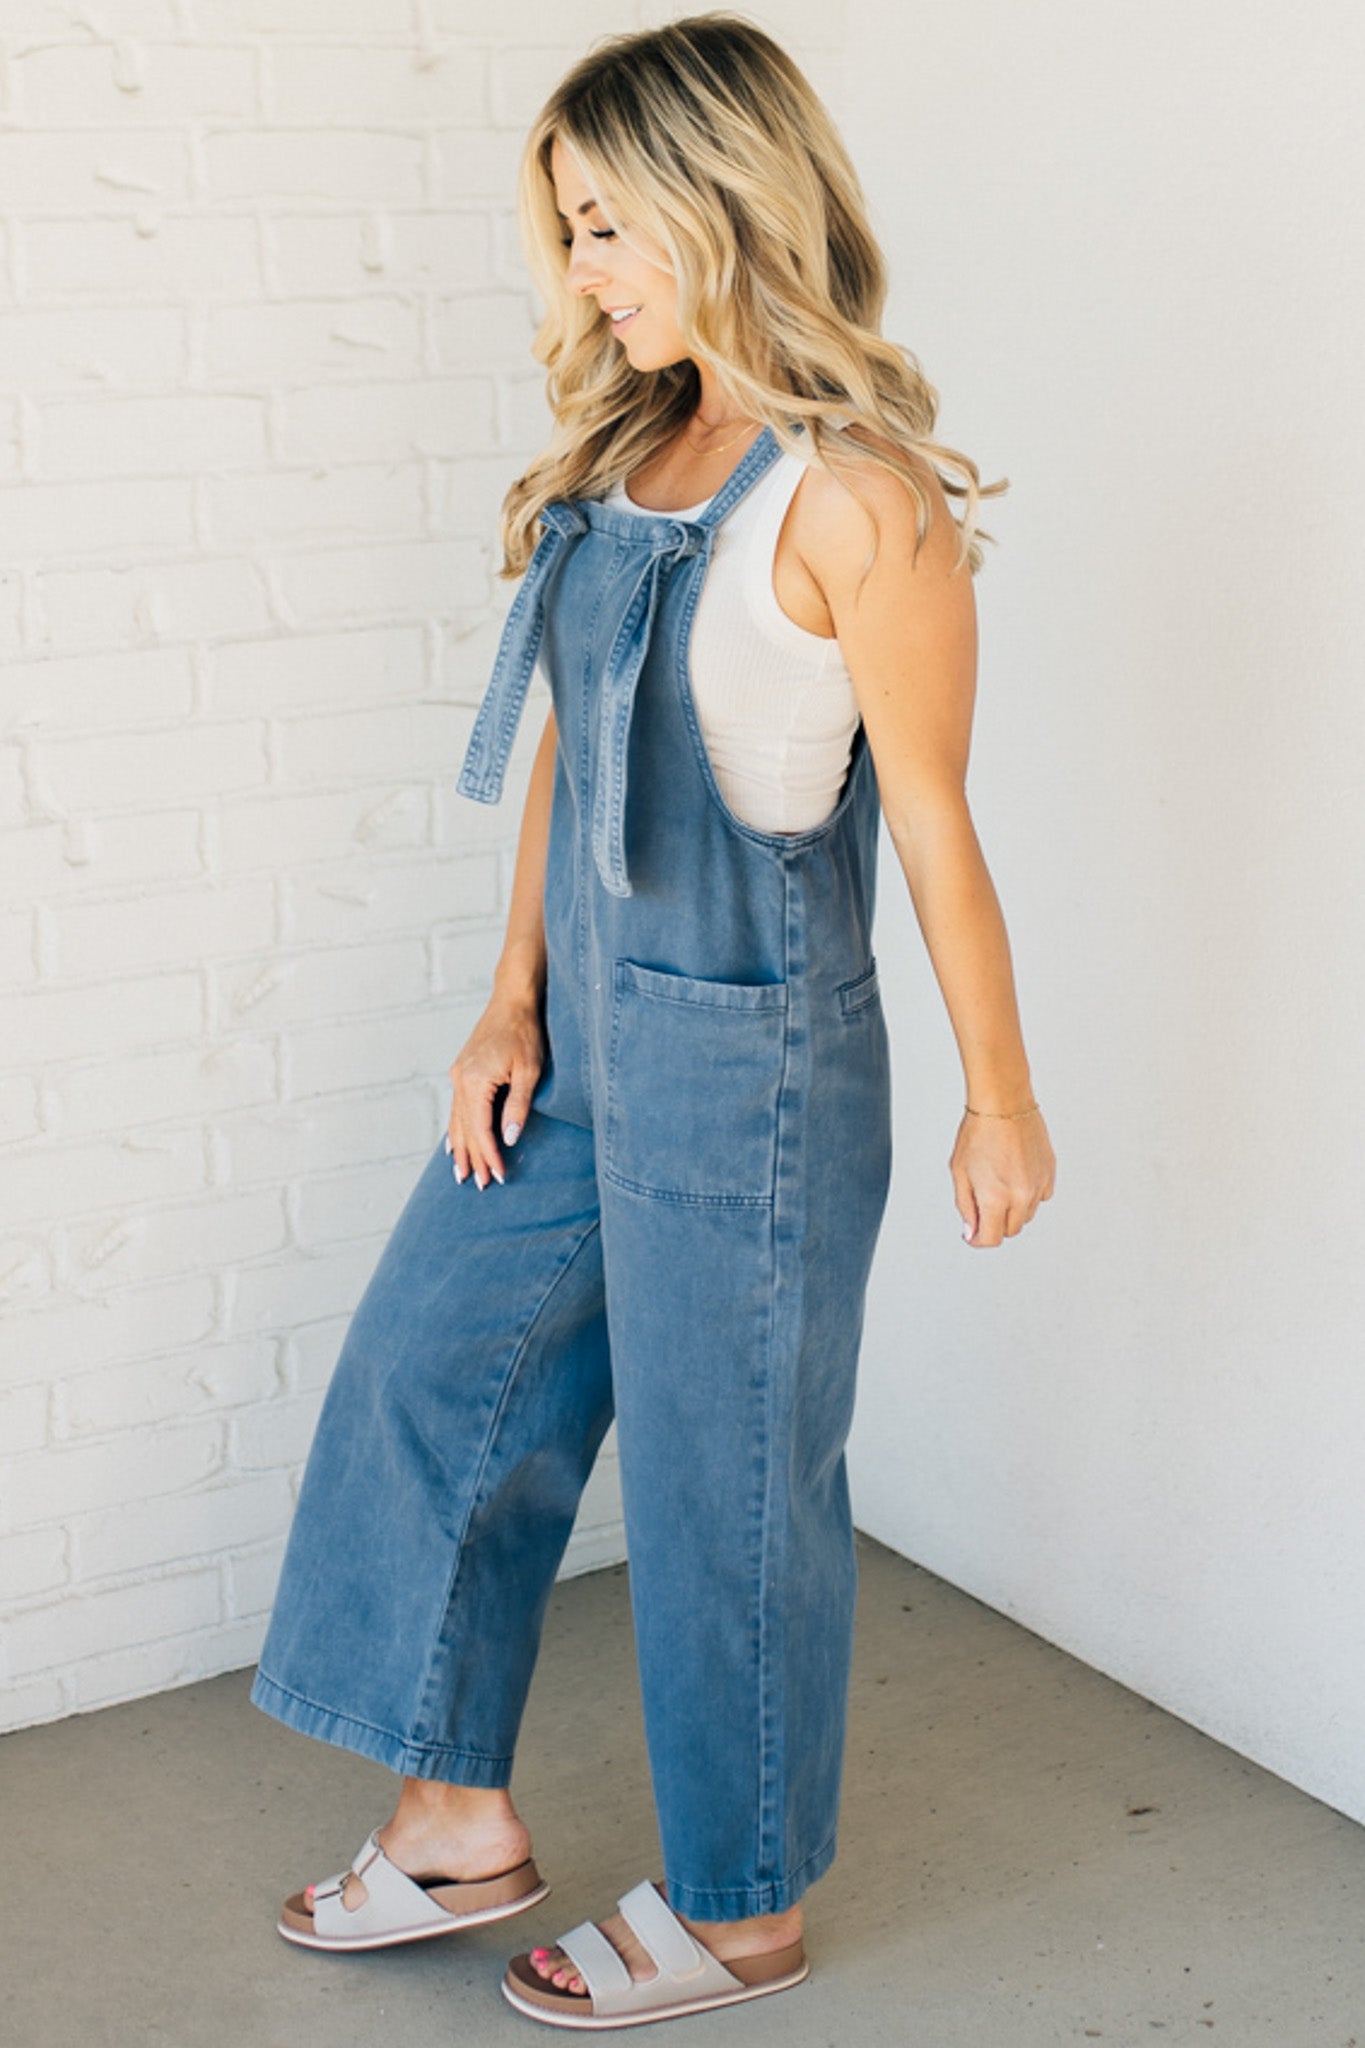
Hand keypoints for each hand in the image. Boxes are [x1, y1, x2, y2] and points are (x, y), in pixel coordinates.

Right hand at [446, 990, 544, 1189]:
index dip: (489, 1155)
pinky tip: (453, 1143)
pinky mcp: (461, 1070)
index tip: (498, 1176)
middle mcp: (460, 1080)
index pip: (481, 1130)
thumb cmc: (525, 1032)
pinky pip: (456, 1107)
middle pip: (465, 1129)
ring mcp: (458, 1075)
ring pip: (456, 1120)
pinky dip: (455, 1128)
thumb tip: (508, 1138)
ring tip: (460, 1173)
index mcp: (475, 1081)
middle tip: (477, 1185)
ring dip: (460, 1148)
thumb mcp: (529, 1071)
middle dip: (472, 1158)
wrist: (512, 1000)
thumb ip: (517, 1106)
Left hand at [950, 1108, 1054, 1246]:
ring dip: (1012, 1211)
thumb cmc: (978, 1132)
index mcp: (996, 1197)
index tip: (972, 1235)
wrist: (1003, 1103)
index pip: (992, 1238)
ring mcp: (1038, 1185)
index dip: (978, 1240)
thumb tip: (972, 1231)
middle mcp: (1021, 1195)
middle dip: (994, 1224)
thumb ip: (966, 1206)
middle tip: (981, 1206)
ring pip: (1026, 1215)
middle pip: (1010, 1230)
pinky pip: (1041, 1197)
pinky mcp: (1049, 1173)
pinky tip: (1015, 1177)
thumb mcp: (959, 1172)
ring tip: (997, 1184)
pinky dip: (1028, 1196)